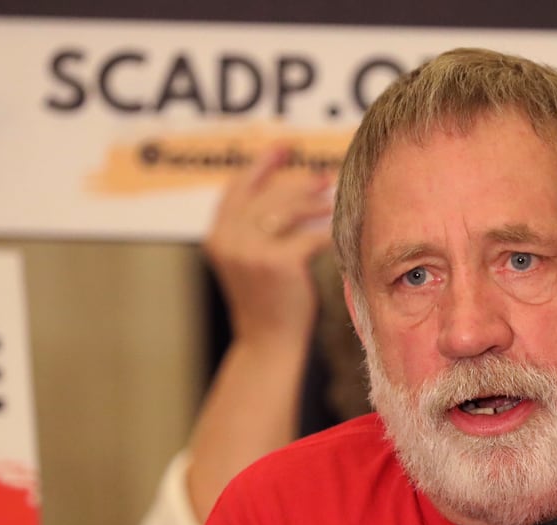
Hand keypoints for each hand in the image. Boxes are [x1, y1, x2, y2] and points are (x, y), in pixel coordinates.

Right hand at [205, 142, 334, 348]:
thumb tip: (287, 192)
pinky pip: (309, 235)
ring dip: (313, 201)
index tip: (282, 150)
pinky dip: (327, 231)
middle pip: (266, 194)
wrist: (267, 343)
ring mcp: (251, 251)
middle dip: (297, 182)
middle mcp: (228, 240)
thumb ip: (254, 229)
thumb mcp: (250, 260)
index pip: (237, 188)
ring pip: (287, 209)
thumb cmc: (267, 302)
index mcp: (217, 236)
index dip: (261, 166)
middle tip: (322, 176)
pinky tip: (339, 230)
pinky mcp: (277, 262)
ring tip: (331, 199)